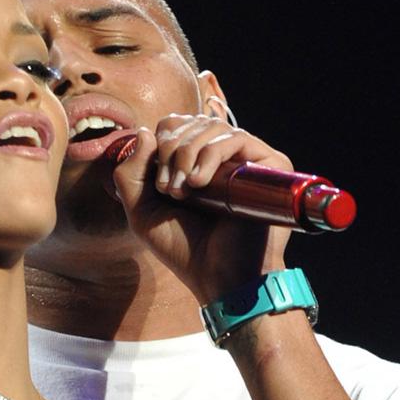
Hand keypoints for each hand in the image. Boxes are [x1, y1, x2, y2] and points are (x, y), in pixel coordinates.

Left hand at [112, 114, 292, 302]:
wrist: (219, 277)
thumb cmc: (184, 248)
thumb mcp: (141, 211)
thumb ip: (130, 173)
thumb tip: (147, 131)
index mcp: (195, 162)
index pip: (176, 125)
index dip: (160, 142)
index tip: (156, 182)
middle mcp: (223, 156)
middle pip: (191, 122)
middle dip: (169, 149)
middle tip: (167, 189)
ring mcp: (246, 159)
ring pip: (211, 127)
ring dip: (186, 154)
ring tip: (182, 191)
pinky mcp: (269, 164)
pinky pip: (235, 138)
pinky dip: (210, 155)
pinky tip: (199, 182)